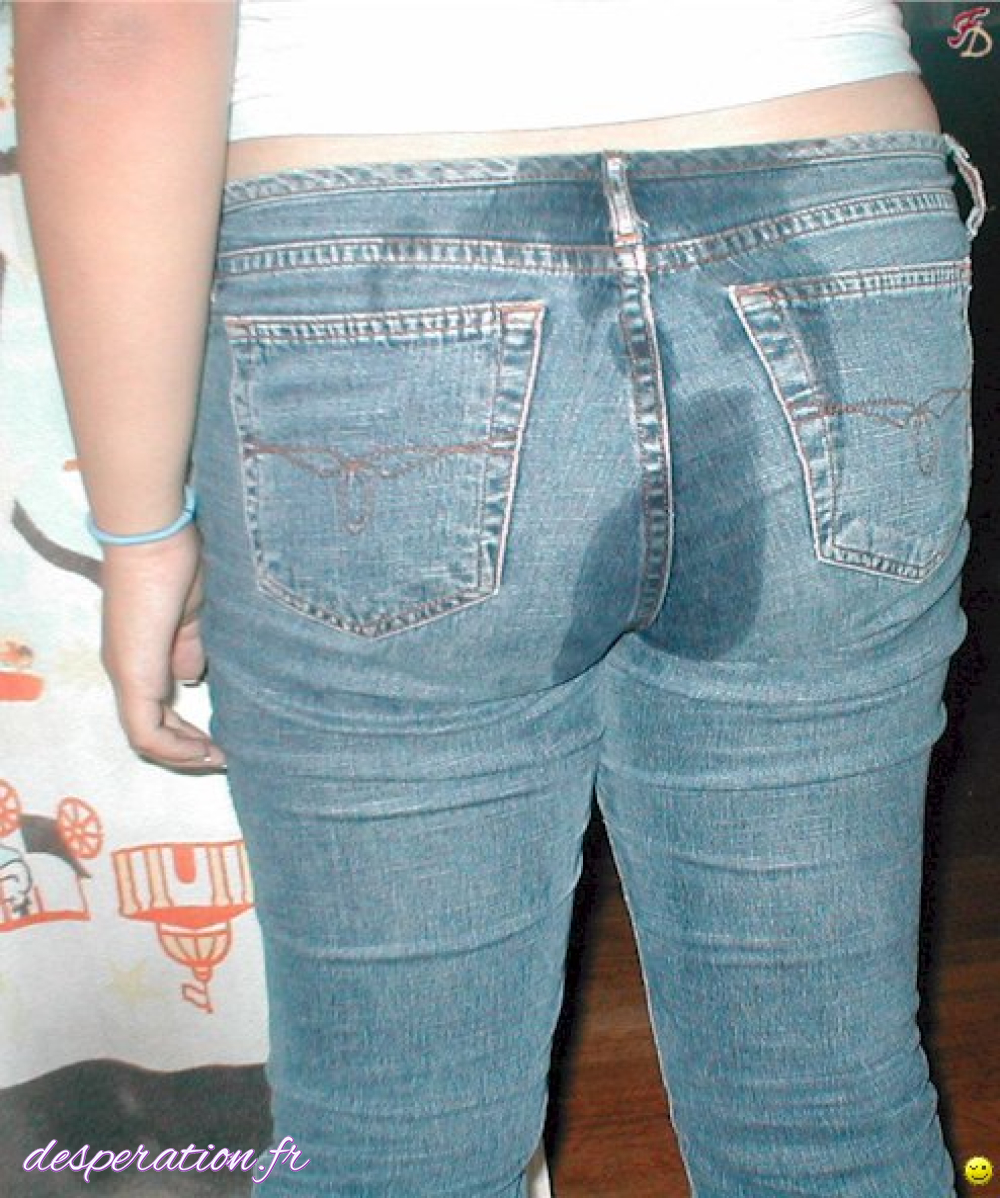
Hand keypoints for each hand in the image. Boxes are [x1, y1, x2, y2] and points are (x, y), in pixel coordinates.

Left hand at [99, 524, 226, 770]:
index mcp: (139, 654)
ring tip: (216, 760)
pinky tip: (204, 750)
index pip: (155, 708)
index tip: (222, 739)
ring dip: (182, 754)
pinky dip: (174, 748)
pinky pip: (146, 731)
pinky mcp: (133, 675)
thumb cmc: (179, 561)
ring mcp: (125, 673)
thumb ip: (190, 646)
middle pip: (149, 730)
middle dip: (186, 750)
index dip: (186, 731)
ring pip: (145, 736)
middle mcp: (125, 669)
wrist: (155, 537)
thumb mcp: (192, 614)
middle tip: (221, 758)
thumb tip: (193, 676)